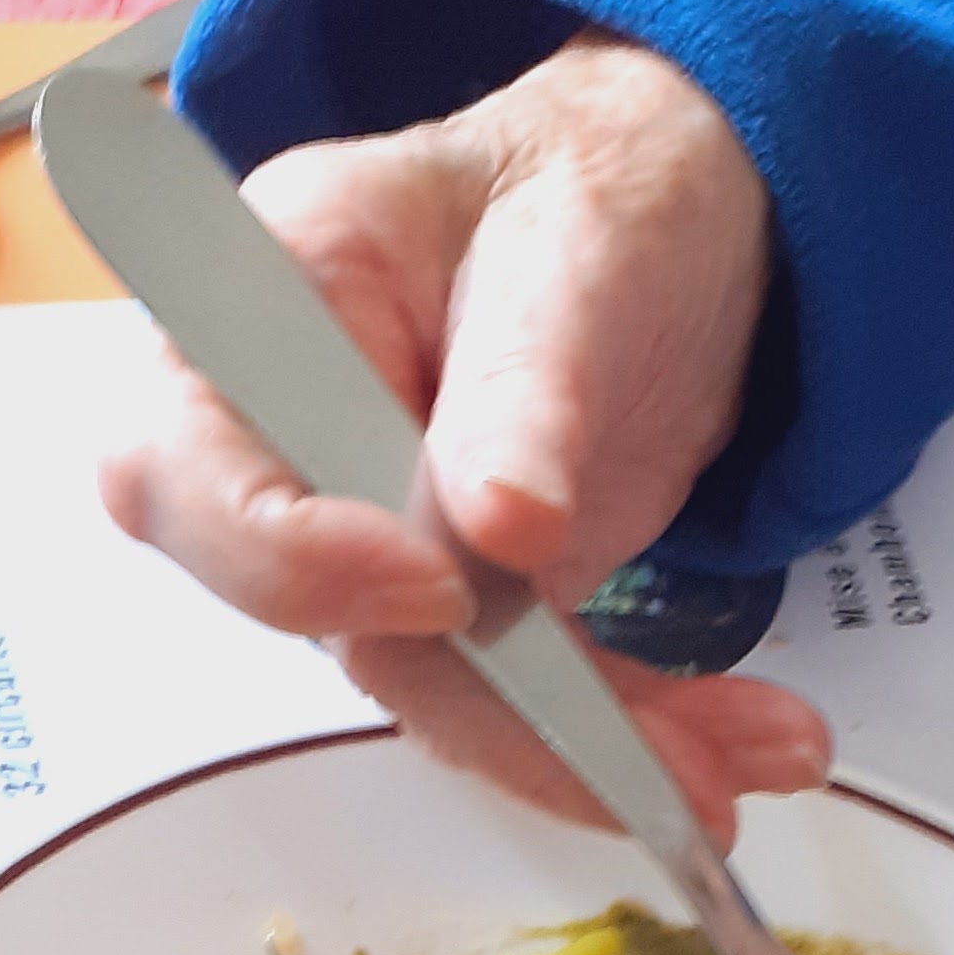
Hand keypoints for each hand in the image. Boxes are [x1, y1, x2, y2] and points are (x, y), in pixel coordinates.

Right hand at [100, 35, 831, 839]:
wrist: (658, 219)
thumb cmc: (589, 188)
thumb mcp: (572, 245)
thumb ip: (520, 382)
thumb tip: (495, 528)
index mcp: (255, 311)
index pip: (188, 475)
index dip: (298, 558)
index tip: (443, 589)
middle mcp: (282, 451)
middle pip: (327, 627)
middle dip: (506, 717)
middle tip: (655, 765)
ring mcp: (366, 547)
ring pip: (444, 695)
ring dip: (603, 753)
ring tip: (765, 752)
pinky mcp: (457, 615)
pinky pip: (522, 707)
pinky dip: (635, 740)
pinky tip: (744, 745)